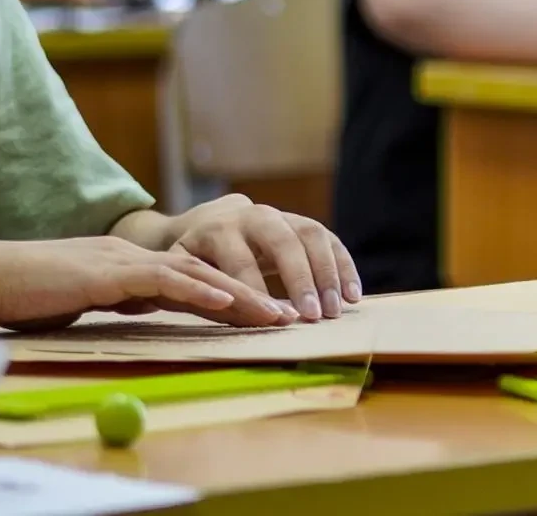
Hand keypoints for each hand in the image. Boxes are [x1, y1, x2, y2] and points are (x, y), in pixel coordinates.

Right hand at [0, 237, 294, 331]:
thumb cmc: (36, 293)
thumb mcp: (95, 297)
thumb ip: (130, 299)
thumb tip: (160, 310)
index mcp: (140, 266)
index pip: (200, 281)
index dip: (237, 298)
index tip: (269, 315)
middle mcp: (142, 257)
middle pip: (211, 275)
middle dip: (254, 296)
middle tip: (290, 315)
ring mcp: (129, 261)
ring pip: (198, 275)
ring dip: (241, 296)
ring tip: (275, 315)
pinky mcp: (111, 272)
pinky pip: (165, 280)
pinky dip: (200, 291)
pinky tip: (228, 301)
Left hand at [169, 195, 361, 321]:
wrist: (212, 221)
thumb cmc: (196, 258)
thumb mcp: (184, 270)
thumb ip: (200, 292)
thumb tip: (227, 318)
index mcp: (218, 230)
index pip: (241, 262)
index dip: (258, 291)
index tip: (275, 320)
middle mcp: (253, 216)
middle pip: (282, 242)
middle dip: (300, 279)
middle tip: (313, 316)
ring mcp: (282, 216)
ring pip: (311, 235)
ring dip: (328, 273)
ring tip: (337, 309)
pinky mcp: (302, 224)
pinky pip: (329, 239)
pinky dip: (344, 266)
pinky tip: (353, 295)